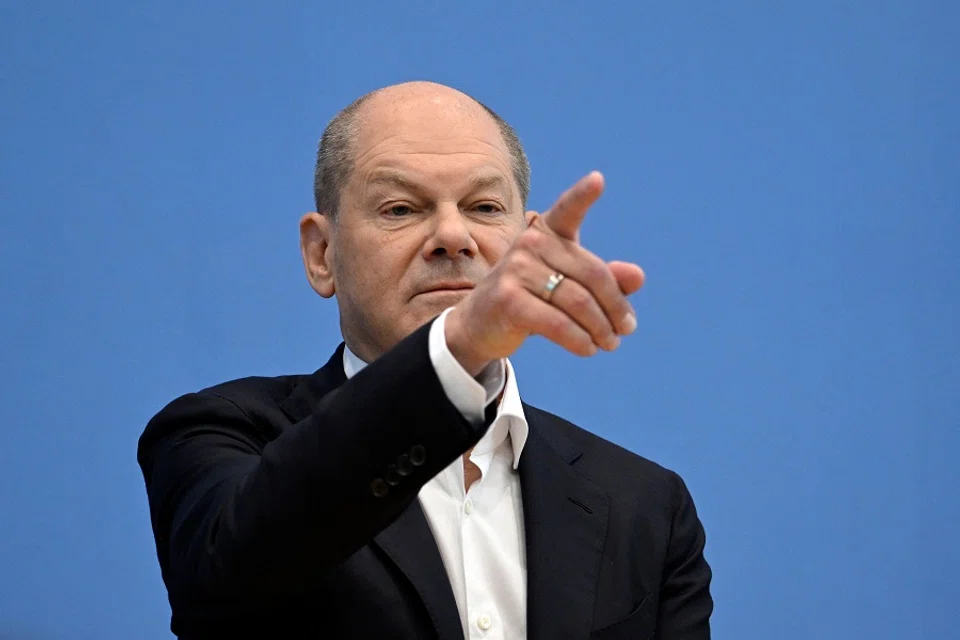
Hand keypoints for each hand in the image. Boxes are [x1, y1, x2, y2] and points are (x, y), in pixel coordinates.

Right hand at [445, 171, 644, 375]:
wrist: (480, 324)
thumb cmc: (532, 299)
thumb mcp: (568, 286)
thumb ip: (604, 280)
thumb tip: (638, 277)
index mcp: (546, 232)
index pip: (568, 210)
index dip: (582, 195)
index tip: (598, 180)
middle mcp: (530, 244)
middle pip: (593, 275)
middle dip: (615, 307)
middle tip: (627, 329)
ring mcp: (516, 270)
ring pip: (578, 303)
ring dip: (601, 329)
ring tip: (610, 343)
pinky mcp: (508, 300)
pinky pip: (557, 323)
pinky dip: (580, 340)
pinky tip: (589, 349)